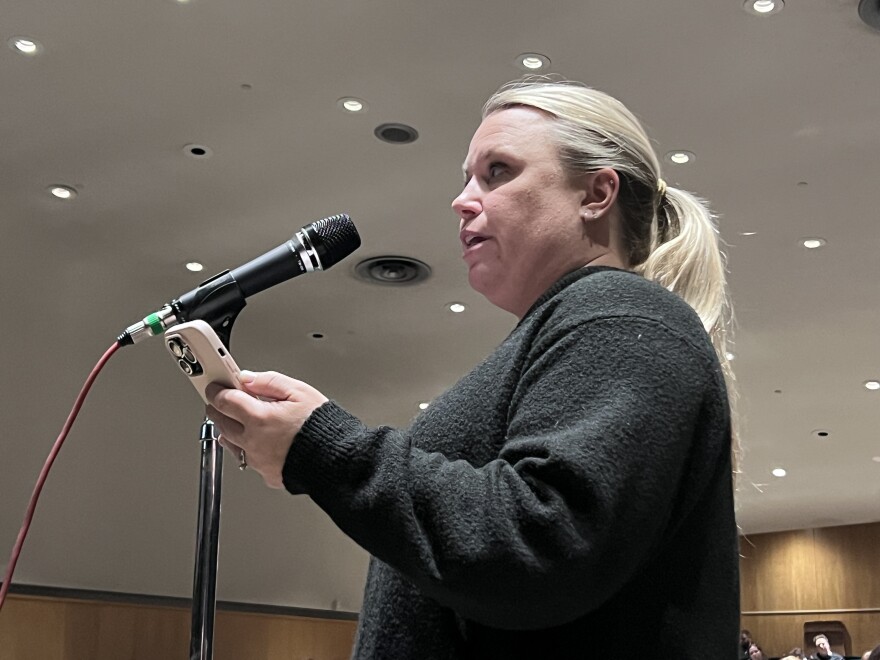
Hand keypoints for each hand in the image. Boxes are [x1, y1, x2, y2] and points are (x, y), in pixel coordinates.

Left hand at [206, 370, 327, 487]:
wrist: (338, 458)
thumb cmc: (324, 426)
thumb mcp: (299, 391)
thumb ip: (270, 382)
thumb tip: (248, 378)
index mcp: (260, 418)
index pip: (224, 401)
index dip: (217, 390)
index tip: (216, 386)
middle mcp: (254, 442)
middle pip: (220, 423)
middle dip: (217, 408)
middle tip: (221, 399)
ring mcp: (258, 461)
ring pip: (230, 443)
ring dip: (228, 429)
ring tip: (239, 419)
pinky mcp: (266, 474)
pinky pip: (247, 459)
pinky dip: (246, 447)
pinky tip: (255, 439)